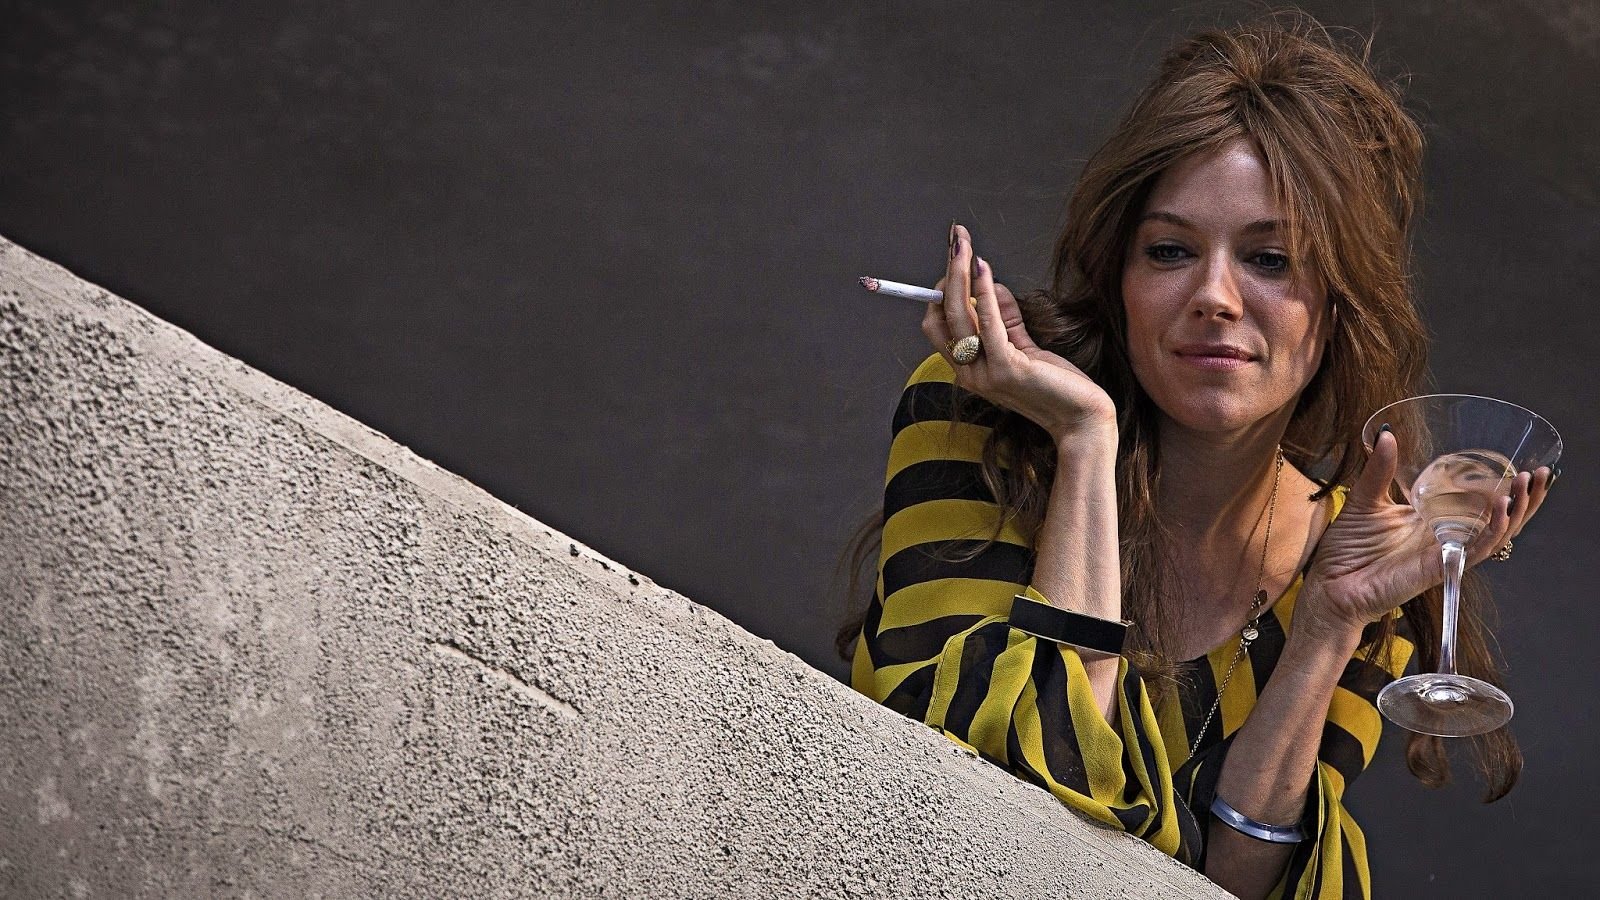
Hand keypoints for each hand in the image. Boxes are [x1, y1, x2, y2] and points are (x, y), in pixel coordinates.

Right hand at [922, 223, 1115, 441]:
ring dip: (959, 274)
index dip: (942, 289)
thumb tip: (988, 282)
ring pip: (959, 316)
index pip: (938, 325)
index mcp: (969, 369)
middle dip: (948, 272)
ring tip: (964, 245)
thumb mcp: (1025, 346)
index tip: (957, 257)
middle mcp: (968, 373)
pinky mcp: (1006, 369)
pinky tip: (983, 269)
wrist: (1081, 420)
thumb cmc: (1057, 385)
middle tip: (956, 239)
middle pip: (942, 315)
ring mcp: (984, 374)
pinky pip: (988, 324)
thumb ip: (1005, 318)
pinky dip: (982, 293)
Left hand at [1298, 428, 1554, 635]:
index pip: (1479, 502)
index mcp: (1433, 519)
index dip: (1504, 487)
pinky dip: (1491, 530)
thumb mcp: (1363, 500)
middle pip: (1498, 519)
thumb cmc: (1346, 549)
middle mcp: (1445, 536)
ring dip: (1515, 510)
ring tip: (1528, 485)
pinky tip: (1501, 509)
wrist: (1330, 586)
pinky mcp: (1439, 567)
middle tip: (1541, 473)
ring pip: (1495, 534)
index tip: (1523, 463)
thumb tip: (1386, 434)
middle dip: (1524, 498)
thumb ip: (1378, 470)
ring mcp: (1445, 552)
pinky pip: (1474, 550)